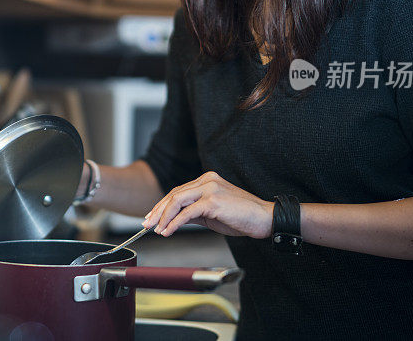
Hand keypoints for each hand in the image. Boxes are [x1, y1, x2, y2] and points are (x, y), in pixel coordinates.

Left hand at [142, 171, 273, 237]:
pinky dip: (175, 223)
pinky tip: (168, 231)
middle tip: (147, 224)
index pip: (178, 191)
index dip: (162, 205)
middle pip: (174, 194)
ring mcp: (210, 189)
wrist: (265, 219)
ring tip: (156, 229)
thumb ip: (194, 212)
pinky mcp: (213, 201)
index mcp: (207, 180)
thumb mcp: (213, 213)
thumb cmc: (242, 217)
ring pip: (177, 201)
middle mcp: (207, 180)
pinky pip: (187, 212)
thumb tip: (175, 220)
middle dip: (158, 211)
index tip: (152, 217)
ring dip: (163, 217)